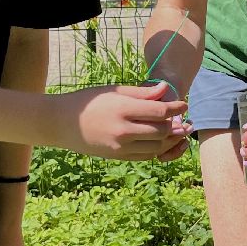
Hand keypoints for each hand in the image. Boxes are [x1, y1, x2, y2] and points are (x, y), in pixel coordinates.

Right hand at [51, 81, 189, 159]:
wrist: (62, 123)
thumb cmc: (89, 101)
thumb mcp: (114, 91)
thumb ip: (142, 92)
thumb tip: (166, 88)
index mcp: (123, 109)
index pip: (159, 111)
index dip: (176, 108)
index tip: (184, 105)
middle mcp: (123, 130)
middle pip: (161, 130)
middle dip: (175, 125)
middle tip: (183, 119)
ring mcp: (121, 147)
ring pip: (157, 146)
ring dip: (170, 139)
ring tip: (178, 131)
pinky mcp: (119, 157)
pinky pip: (146, 155)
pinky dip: (157, 149)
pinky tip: (162, 140)